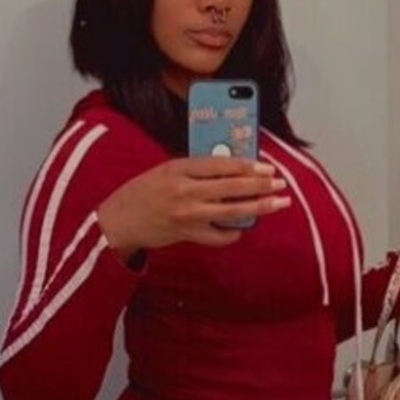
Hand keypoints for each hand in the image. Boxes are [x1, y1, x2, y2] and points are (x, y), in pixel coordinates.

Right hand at [98, 157, 289, 259]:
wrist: (119, 220)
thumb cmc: (142, 192)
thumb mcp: (166, 171)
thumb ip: (195, 169)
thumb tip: (230, 168)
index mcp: (180, 169)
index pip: (221, 164)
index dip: (247, 165)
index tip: (266, 167)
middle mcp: (186, 191)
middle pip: (232, 187)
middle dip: (261, 186)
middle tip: (280, 184)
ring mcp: (188, 214)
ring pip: (232, 211)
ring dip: (259, 207)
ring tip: (278, 203)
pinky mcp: (187, 234)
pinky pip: (218, 235)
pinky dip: (232, 232)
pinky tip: (241, 228)